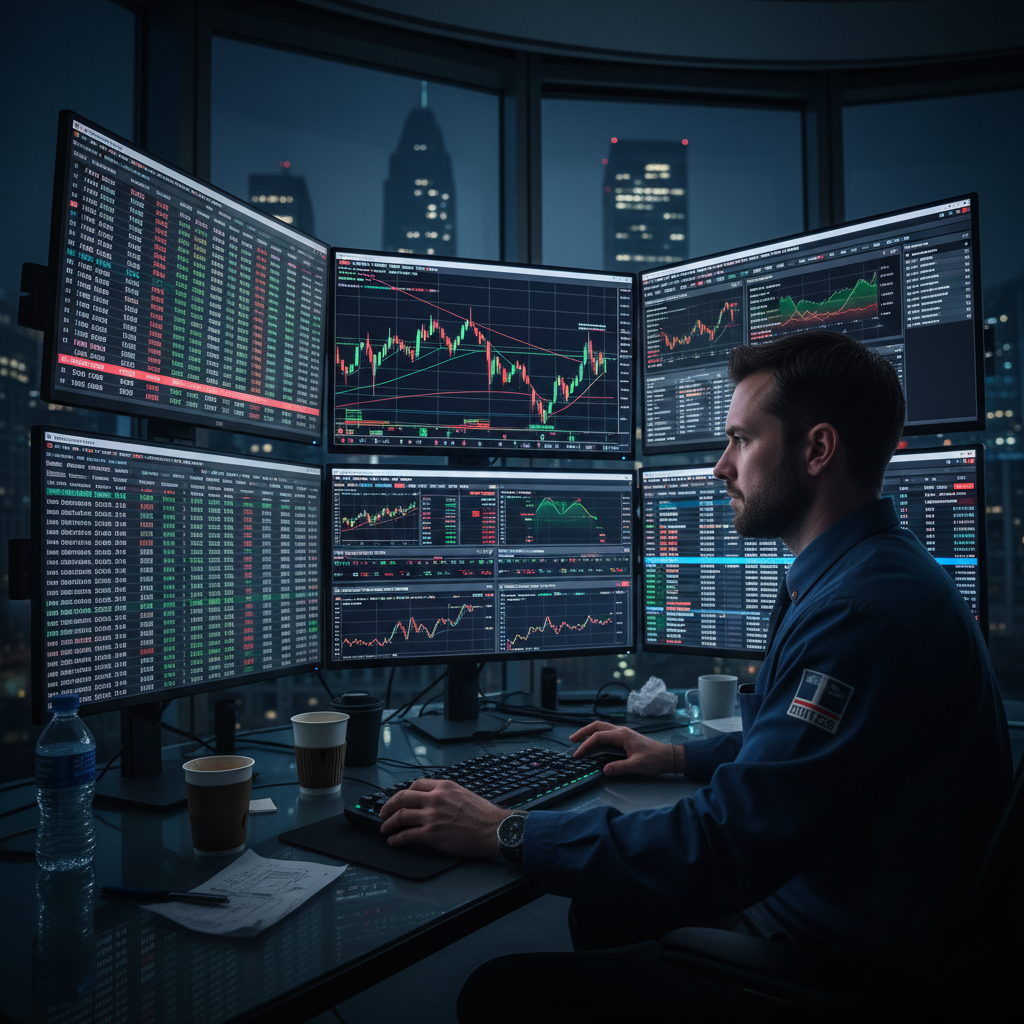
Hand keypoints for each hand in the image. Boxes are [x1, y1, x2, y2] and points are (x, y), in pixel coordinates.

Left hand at [378, 778, 507, 856]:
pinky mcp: (432, 834)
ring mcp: (432, 816)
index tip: (399, 799)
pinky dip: (396, 839)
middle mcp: (435, 798)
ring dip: (388, 823)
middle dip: (388, 806)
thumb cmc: (484, 815)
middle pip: (402, 797)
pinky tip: (393, 841)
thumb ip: (447, 795)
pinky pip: (407, 835)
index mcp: (444, 786)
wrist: (494, 829)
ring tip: (384, 829)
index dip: (404, 792)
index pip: (416, 784)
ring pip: (401, 816)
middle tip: (383, 813)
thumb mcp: (464, 794)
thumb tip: (436, 801)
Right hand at [569, 721, 676, 776]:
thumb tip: (604, 770)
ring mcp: (624, 733)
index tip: (578, 755)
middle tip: (572, 740)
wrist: (668, 756)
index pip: (598, 737)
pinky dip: (597, 735)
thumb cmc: (654, 760)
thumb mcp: (637, 766)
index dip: (586, 746)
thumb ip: (619, 768)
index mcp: (622, 735)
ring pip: (602, 727)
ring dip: (590, 732)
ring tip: (579, 739)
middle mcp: (621, 731)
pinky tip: (595, 742)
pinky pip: (607, 732)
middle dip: (583, 732)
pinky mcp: (626, 738)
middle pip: (597, 726)